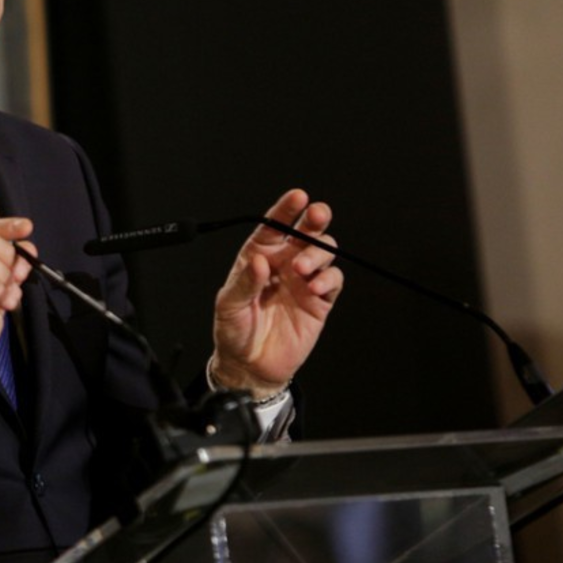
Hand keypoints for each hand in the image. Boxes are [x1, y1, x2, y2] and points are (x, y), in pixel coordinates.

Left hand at [210, 189, 342, 396]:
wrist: (250, 366)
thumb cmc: (234, 331)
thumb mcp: (229, 306)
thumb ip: (245, 282)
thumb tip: (259, 261)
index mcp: (258, 257)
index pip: (274, 227)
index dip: (285, 209)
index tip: (297, 197)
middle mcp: (283, 264)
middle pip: (305, 232)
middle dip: (314, 219)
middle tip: (316, 215)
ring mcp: (303, 280)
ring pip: (322, 251)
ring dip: (317, 252)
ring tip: (302, 268)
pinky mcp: (319, 301)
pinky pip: (332, 279)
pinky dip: (328, 278)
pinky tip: (315, 287)